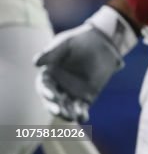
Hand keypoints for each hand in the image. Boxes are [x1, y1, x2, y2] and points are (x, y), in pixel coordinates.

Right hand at [34, 5, 137, 121]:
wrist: (102, 42)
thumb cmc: (80, 40)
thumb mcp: (65, 43)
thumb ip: (52, 52)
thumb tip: (35, 63)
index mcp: (49, 75)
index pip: (44, 86)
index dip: (47, 91)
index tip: (51, 95)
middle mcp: (58, 87)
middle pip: (53, 100)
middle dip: (54, 106)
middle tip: (59, 111)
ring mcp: (72, 93)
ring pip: (66, 107)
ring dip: (67, 113)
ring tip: (71, 117)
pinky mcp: (86, 96)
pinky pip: (81, 107)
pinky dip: (81, 113)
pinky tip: (83, 117)